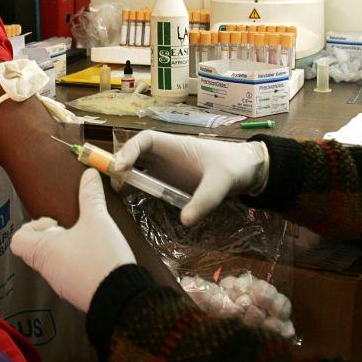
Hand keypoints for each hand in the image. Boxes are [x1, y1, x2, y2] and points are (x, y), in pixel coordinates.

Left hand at [10, 169, 135, 311]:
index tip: (55, 221)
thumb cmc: (101, 258)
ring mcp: (61, 283)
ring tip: (88, 238)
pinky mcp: (76, 292)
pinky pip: (68, 273)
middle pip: (37, 248)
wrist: (122, 297)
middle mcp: (47, 270)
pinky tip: (96, 254)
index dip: (32, 227)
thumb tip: (89, 175)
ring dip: (67, 248)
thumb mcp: (97, 220)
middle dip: (55, 234)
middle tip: (74, 227)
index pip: (18, 240)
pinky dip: (78, 262)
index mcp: (43, 252)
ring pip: (54, 261)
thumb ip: (90, 196)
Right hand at [113, 131, 268, 225]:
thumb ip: (204, 200)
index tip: (120, 167)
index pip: (144, 140)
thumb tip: (185, 221)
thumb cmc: (234, 166)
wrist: (247, 171)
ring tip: (117, 194)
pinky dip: (134, 189)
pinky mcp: (168, 182)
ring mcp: (165, 168)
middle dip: (120, 165)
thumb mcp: (222, 182)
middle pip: (134, 154)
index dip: (128, 150)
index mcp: (174, 145)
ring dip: (124, 178)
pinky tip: (128, 201)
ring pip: (136, 168)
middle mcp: (165, 155)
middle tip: (113, 185)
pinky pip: (146, 182)